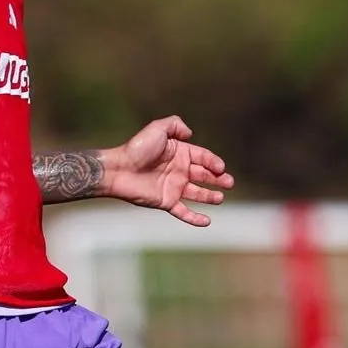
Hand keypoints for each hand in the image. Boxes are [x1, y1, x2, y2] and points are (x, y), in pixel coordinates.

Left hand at [103, 116, 233, 226]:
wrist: (119, 170)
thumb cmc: (137, 148)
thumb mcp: (157, 129)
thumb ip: (175, 125)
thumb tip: (191, 133)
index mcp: (179, 153)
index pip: (203, 157)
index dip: (214, 162)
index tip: (221, 168)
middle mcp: (179, 170)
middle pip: (204, 176)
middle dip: (218, 179)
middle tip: (229, 183)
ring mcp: (173, 187)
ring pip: (197, 194)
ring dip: (210, 197)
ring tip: (220, 198)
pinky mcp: (166, 202)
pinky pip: (184, 212)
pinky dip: (195, 218)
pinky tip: (207, 222)